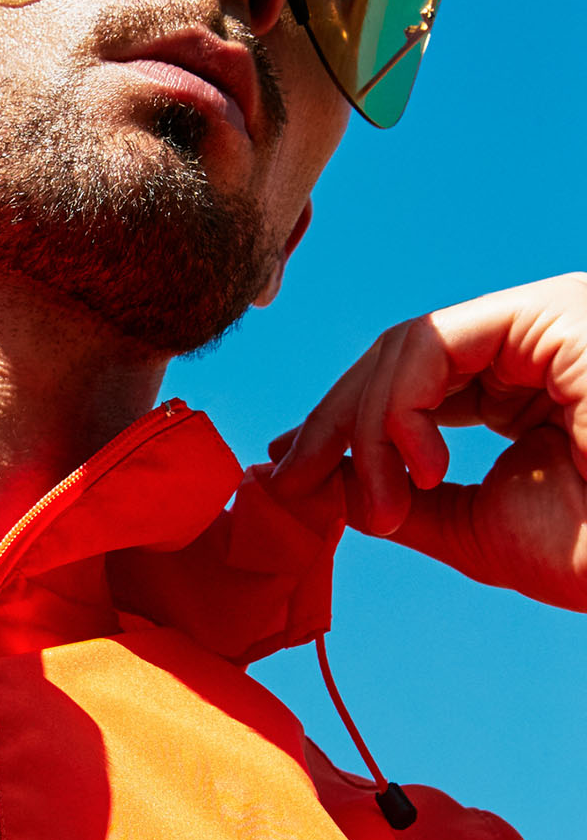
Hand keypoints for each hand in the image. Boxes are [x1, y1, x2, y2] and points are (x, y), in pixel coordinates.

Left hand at [267, 274, 586, 611]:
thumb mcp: (478, 526)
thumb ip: (405, 500)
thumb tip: (334, 485)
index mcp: (525, 381)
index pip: (409, 381)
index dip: (340, 423)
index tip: (288, 469)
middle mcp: (536, 340)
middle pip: (397, 356)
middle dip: (334, 421)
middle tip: (293, 478)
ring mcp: (547, 319)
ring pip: (406, 348)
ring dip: (368, 429)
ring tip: (383, 505)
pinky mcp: (552, 313)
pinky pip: (432, 344)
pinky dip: (401, 409)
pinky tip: (422, 469)